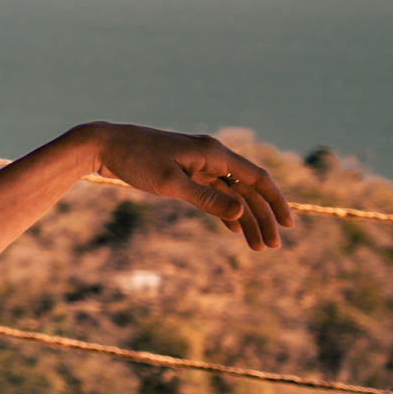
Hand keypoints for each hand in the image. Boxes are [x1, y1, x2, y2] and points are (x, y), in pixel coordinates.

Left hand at [90, 124, 293, 249]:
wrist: (105, 146)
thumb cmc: (136, 161)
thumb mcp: (170, 183)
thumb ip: (206, 198)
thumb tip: (241, 212)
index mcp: (213, 153)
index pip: (256, 178)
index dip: (275, 201)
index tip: (288, 225)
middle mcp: (211, 157)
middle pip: (247, 189)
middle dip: (262, 217)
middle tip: (271, 247)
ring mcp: (199, 165)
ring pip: (231, 194)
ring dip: (245, 219)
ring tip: (256, 247)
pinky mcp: (186, 174)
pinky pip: (214, 194)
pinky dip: (225, 212)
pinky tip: (235, 230)